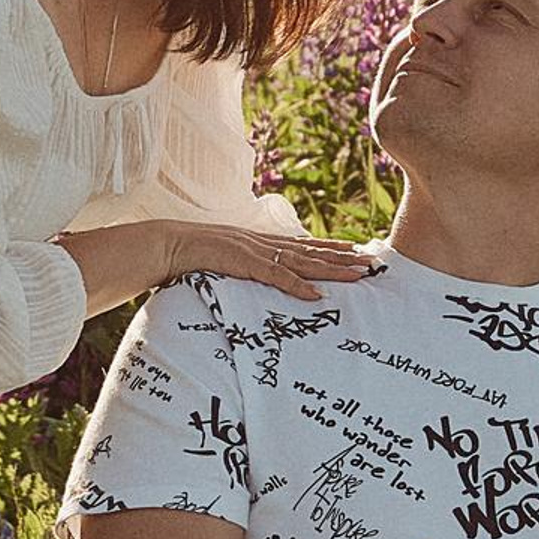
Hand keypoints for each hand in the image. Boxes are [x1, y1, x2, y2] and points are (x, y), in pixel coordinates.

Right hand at [156, 219, 377, 303]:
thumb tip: (251, 278)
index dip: (330, 248)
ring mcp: (256, 252)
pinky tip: (317, 295)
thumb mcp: (224, 260)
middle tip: (372, 263)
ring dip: (332, 270)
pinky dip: (298, 286)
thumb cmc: (190, 256)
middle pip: (312, 252)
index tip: (354, 250)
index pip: (303, 245)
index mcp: (260, 243)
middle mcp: (264, 244)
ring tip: (358, 275)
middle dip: (343, 258)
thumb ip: (241, 267)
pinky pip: (277, 277)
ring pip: (303, 262)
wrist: (166, 245)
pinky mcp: (244, 264)